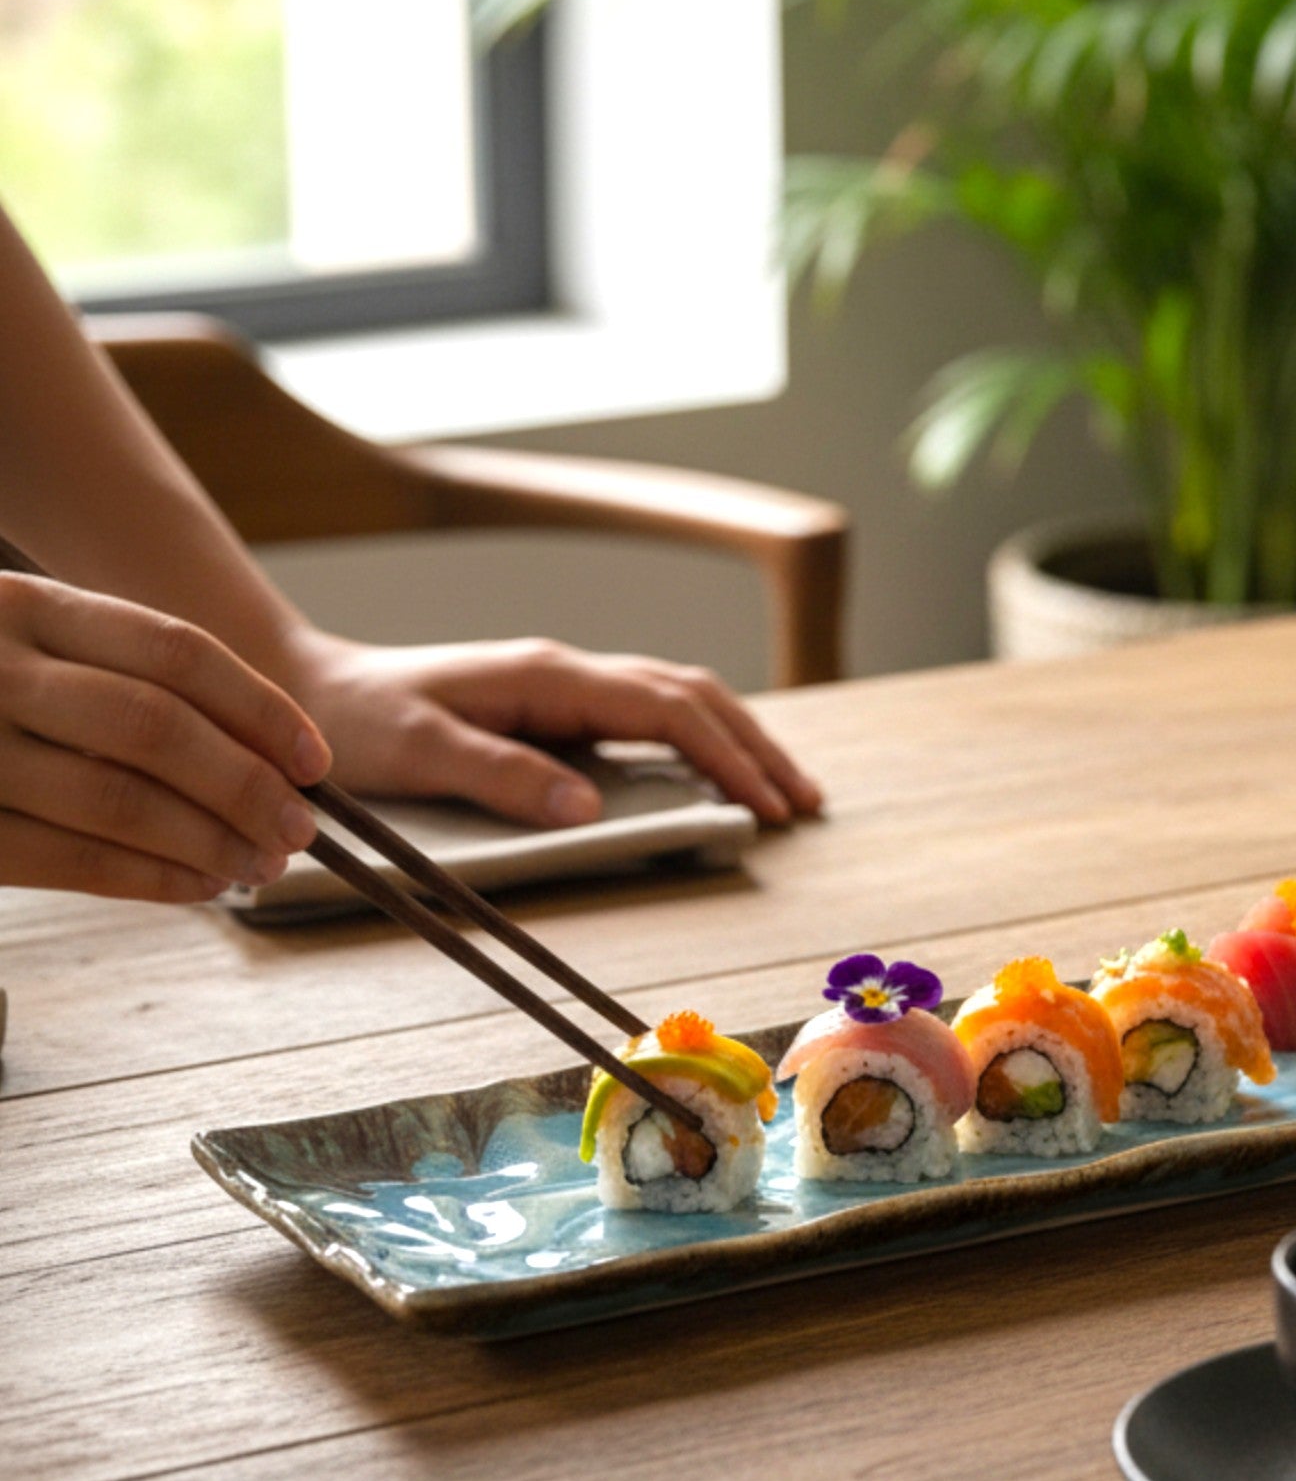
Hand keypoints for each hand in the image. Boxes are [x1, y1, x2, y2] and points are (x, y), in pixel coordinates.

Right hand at [0, 572, 329, 901]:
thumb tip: (268, 753)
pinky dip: (151, 879)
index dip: (262, 710)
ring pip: (118, 799)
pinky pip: (67, 860)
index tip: (316, 762)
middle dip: (246, 785)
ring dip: (210, 841)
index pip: (175, 651)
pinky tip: (201, 886)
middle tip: (300, 829)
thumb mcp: (31, 642)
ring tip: (262, 864)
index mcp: (25, 605)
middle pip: (156, 727)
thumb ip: (123, 674)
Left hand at [279, 633, 823, 828]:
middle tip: (803, 804)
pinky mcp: (557, 707)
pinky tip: (719, 772)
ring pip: (680, 700)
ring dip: (738, 741)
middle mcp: (568, 671)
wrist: (307, 689)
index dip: (727, 758)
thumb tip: (588, 807)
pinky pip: (652, 717)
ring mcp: (566, 686)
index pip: (667, 711)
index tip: (766, 809)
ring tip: (783, 791)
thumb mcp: (417, 753)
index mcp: (548, 677)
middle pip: (694, 696)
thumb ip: (499, 776)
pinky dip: (702, 742)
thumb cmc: (353, 725)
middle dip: (756, 747)